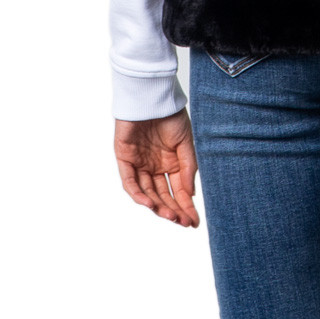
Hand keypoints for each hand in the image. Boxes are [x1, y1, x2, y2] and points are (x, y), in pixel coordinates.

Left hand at [114, 109, 200, 225]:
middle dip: (173, 210)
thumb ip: (187, 168)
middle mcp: (155, 167)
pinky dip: (138, 194)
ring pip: (146, 192)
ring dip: (157, 206)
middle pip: (162, 196)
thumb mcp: (186, 142)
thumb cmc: (170, 115)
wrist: (152, 96)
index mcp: (171, 164)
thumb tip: (190, 195)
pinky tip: (149, 203)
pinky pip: (130, 182)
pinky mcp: (125, 159)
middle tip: (182, 222)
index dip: (186, 207)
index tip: (194, 222)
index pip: (178, 191)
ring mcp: (139, 165)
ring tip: (169, 216)